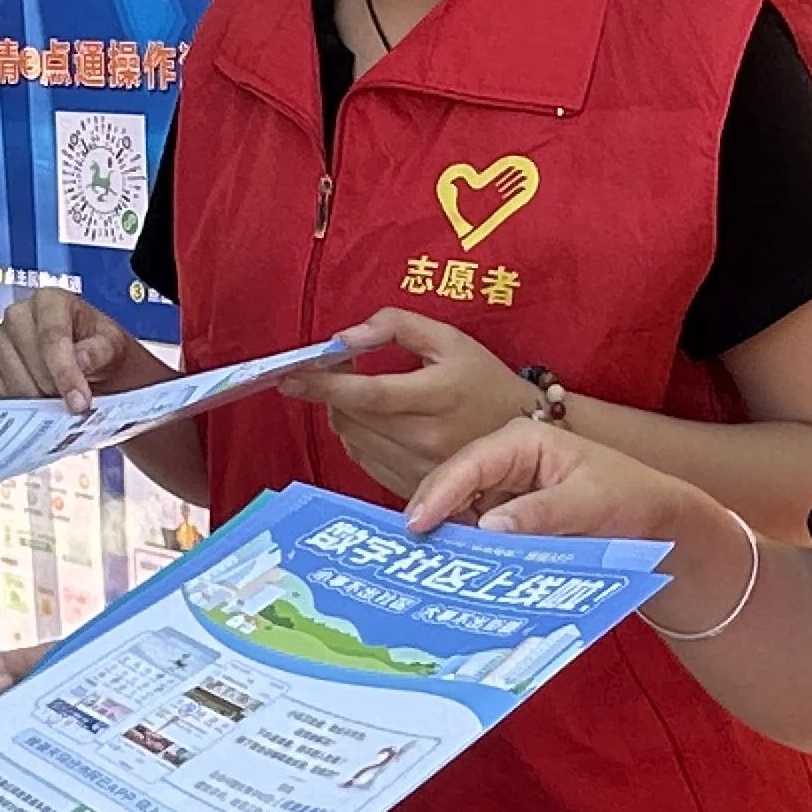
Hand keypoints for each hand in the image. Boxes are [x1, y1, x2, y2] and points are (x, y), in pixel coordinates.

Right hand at [0, 287, 163, 410]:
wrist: (85, 361)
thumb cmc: (98, 348)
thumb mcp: (113, 346)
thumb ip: (101, 351)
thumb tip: (82, 359)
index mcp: (50, 300)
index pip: (52, 337)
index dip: (65, 373)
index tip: (79, 402)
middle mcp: (17, 313)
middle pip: (31, 362)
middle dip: (54, 390)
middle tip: (73, 405)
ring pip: (12, 379)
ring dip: (37, 400)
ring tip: (57, 401)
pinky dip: (16, 403)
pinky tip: (37, 402)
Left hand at [285, 309, 543, 495]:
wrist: (521, 432)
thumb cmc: (482, 380)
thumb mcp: (448, 339)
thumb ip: (395, 325)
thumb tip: (344, 338)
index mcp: (439, 395)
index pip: (369, 394)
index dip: (324, 385)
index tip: (291, 376)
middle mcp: (428, 438)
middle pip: (352, 418)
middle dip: (330, 393)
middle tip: (334, 371)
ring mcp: (420, 468)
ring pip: (352, 440)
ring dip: (340, 414)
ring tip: (357, 394)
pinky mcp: (413, 486)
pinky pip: (363, 461)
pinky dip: (354, 436)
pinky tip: (370, 420)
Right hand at [405, 421, 720, 550]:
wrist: (654, 521)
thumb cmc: (629, 498)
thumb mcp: (590, 502)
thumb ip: (539, 514)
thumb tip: (487, 527)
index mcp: (521, 442)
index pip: (469, 463)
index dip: (438, 493)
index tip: (416, 525)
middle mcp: (503, 462)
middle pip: (453, 487)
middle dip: (429, 516)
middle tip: (403, 555)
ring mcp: (501, 492)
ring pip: (458, 514)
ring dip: (442, 539)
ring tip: (416, 570)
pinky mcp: (504, 519)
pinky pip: (475, 535)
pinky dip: (463, 553)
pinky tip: (446, 577)